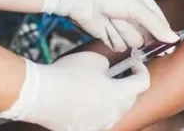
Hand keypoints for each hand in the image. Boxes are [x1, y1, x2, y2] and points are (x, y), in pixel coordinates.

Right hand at [0, 52, 149, 130]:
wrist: (41, 94)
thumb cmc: (66, 74)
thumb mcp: (93, 60)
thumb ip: (109, 65)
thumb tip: (110, 70)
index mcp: (119, 94)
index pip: (142, 83)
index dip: (141, 71)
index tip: (136, 65)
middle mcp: (113, 113)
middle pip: (130, 100)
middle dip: (128, 86)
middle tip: (119, 75)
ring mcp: (100, 124)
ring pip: (115, 112)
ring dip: (113, 100)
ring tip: (100, 89)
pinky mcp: (86, 130)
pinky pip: (99, 121)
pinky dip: (98, 111)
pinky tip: (86, 102)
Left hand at [43, 0, 178, 51]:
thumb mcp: (137, 7)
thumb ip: (155, 25)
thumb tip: (174, 40)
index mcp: (144, 4)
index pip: (160, 24)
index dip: (165, 36)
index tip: (170, 50)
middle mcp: (134, 16)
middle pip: (148, 36)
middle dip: (146, 40)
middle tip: (143, 39)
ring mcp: (120, 27)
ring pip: (132, 42)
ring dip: (126, 35)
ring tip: (115, 21)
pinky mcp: (107, 36)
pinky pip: (118, 45)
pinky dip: (114, 40)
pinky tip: (106, 28)